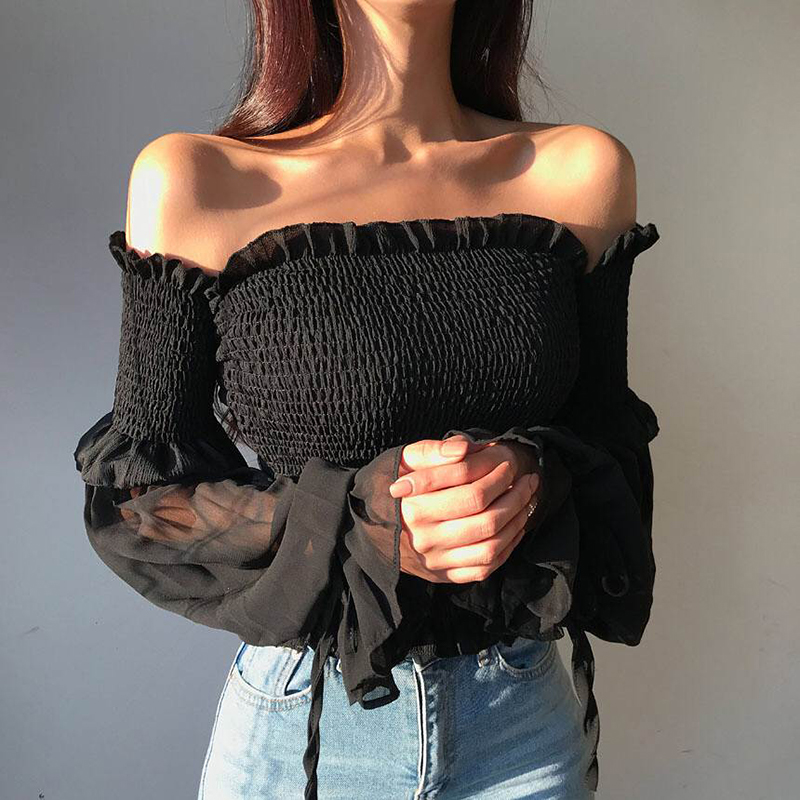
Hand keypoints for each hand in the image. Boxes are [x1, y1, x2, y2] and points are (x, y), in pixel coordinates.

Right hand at [389, 436, 541, 583]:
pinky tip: (515, 527)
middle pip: (486, 521)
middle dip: (516, 499)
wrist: (373, 524)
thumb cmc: (399, 484)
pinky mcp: (443, 576)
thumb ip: (435, 451)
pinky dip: (507, 548)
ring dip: (517, 523)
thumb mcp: (407, 459)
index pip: (472, 494)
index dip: (498, 478)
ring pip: (490, 547)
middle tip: (528, 481)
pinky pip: (484, 568)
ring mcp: (435, 561)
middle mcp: (425, 539)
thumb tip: (465, 448)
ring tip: (527, 501)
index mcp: (414, 508)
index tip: (510, 464)